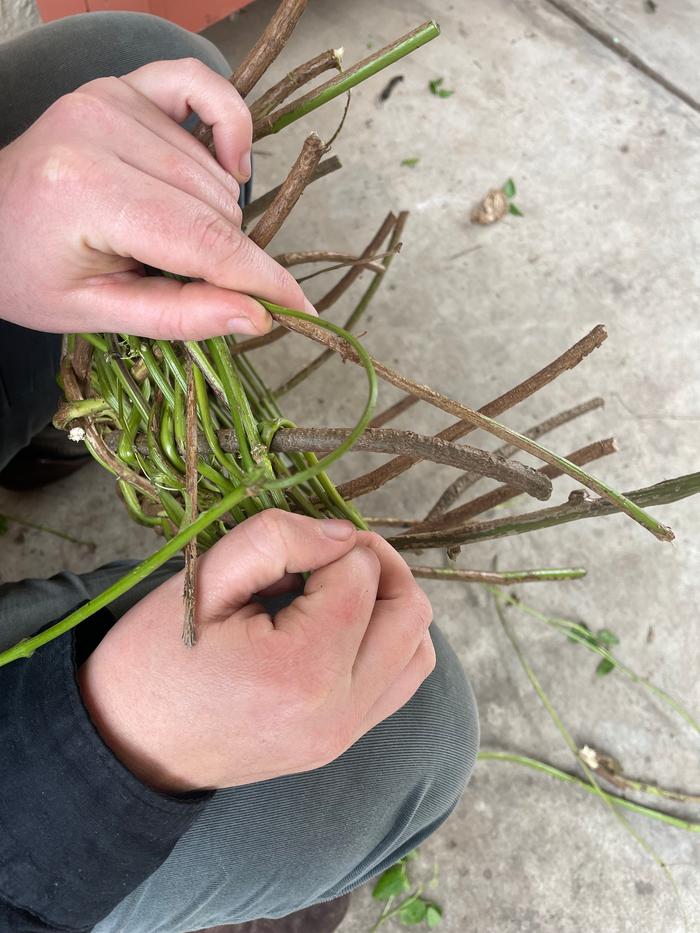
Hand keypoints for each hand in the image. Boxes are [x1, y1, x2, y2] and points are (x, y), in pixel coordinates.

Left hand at [0, 59, 312, 338]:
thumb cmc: (28, 273)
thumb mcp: (95, 315)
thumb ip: (178, 316)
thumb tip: (257, 316)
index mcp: (89, 192)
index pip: (204, 240)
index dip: (261, 280)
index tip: (303, 311)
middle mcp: (102, 130)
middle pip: (218, 208)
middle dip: (221, 259)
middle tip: (176, 279)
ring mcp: (112, 99)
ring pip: (217, 174)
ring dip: (212, 216)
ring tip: (164, 238)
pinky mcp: (121, 85)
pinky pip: (202, 87)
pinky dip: (228, 127)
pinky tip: (228, 166)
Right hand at [78, 511, 434, 791]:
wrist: (125, 748)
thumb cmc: (152, 662)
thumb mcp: (201, 581)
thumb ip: (275, 540)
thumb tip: (341, 532)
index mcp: (302, 670)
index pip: (359, 574)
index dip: (330, 544)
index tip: (291, 549)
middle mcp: (339, 711)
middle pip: (408, 610)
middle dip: (377, 563)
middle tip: (330, 552)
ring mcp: (344, 735)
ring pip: (416, 650)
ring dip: (389, 604)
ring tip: (340, 587)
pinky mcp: (339, 743)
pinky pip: (398, 684)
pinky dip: (387, 643)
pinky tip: (343, 627)